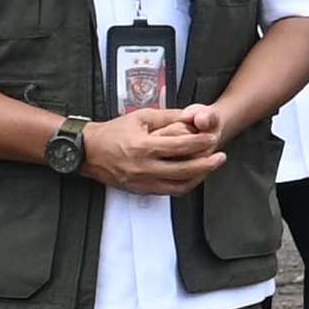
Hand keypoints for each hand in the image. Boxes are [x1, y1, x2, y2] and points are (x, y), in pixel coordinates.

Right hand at [83, 108, 224, 196]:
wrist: (87, 152)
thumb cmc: (113, 132)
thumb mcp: (140, 117)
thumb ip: (168, 116)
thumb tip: (191, 116)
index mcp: (143, 147)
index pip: (180, 147)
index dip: (200, 143)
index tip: (213, 138)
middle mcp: (143, 167)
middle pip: (184, 170)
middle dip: (206, 165)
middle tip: (221, 157)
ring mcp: (141, 182)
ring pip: (178, 186)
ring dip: (198, 178)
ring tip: (210, 168)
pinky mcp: (139, 190)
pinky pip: (167, 192)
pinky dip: (183, 185)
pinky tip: (193, 176)